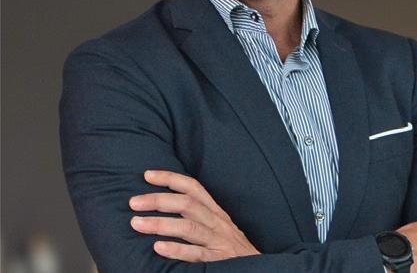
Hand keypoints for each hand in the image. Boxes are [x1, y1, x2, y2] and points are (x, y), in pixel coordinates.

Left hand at [129, 170, 259, 261]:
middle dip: (158, 200)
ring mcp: (218, 241)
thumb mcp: (217, 226)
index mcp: (214, 211)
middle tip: (133, 202)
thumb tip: (164, 205)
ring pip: (189, 227)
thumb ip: (197, 215)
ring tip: (136, 223)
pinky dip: (177, 249)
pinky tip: (157, 248)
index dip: (170, 178)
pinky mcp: (219, 261)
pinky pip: (196, 254)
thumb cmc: (231, 248)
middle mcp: (217, 222)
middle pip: (187, 204)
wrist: (261, 269)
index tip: (147, 175)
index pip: (192, 187)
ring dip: (160, 224)